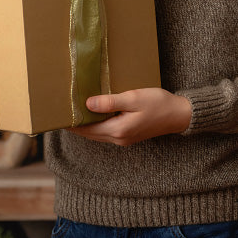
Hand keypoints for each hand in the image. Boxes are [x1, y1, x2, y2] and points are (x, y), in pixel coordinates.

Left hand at [68, 88, 191, 146]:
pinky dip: (96, 125)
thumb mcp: (134, 98)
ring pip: (97, 134)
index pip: (86, 128)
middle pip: (89, 133)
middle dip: (75, 125)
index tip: (59, 114)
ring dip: (85, 125)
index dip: (72, 122)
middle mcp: (118, 138)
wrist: (179, 115)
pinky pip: (106, 132)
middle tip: (61, 113)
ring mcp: (124, 139)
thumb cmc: (158, 103)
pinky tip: (94, 115)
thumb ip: (110, 102)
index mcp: (117, 130)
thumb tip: (87, 104)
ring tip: (74, 113)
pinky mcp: (128, 136)